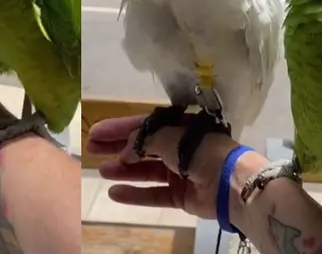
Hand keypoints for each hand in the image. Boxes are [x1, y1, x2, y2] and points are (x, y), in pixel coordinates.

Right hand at [88, 114, 262, 220]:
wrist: (231, 183)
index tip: (97, 132)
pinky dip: (135, 193)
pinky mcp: (181, 195)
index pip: (146, 125)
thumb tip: (125, 149)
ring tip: (100, 170)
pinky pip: (154, 193)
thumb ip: (144, 141)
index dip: (121, 128)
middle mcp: (181, 147)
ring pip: (146, 170)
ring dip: (124, 170)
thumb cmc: (202, 151)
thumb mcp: (170, 136)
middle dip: (117, 147)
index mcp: (182, 127)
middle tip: (91, 149)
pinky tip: (114, 192)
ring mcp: (181, 172)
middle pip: (143, 147)